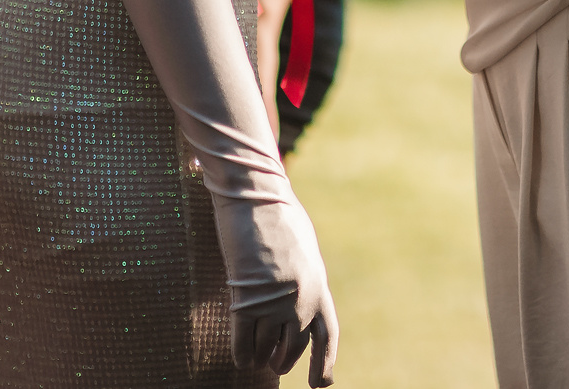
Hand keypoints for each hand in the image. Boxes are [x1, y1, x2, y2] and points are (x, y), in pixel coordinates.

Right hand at [216, 193, 339, 384]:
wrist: (256, 197)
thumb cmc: (278, 216)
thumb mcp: (302, 251)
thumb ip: (303, 279)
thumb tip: (298, 307)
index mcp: (319, 285)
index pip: (327, 335)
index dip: (324, 363)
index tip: (319, 385)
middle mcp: (302, 300)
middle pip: (292, 348)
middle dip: (282, 360)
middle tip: (274, 364)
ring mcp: (275, 302)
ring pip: (265, 348)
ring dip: (259, 357)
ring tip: (254, 358)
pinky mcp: (246, 300)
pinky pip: (243, 342)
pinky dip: (242, 354)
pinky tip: (241, 357)